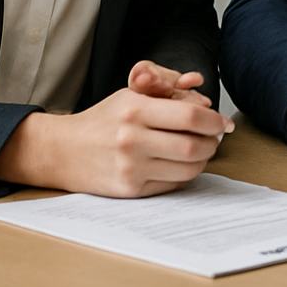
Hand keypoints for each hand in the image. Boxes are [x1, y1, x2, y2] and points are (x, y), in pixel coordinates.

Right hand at [0, 62, 232, 196]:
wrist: (63, 150)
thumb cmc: (104, 120)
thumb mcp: (131, 96)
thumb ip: (168, 98)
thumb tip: (208, 106)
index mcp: (135, 110)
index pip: (190, 116)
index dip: (215, 120)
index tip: (224, 123)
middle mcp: (132, 139)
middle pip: (193, 145)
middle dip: (213, 143)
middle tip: (215, 138)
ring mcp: (130, 167)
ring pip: (187, 168)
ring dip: (203, 160)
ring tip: (201, 151)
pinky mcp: (129, 190)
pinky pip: (172, 184)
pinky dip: (184, 175)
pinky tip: (180, 165)